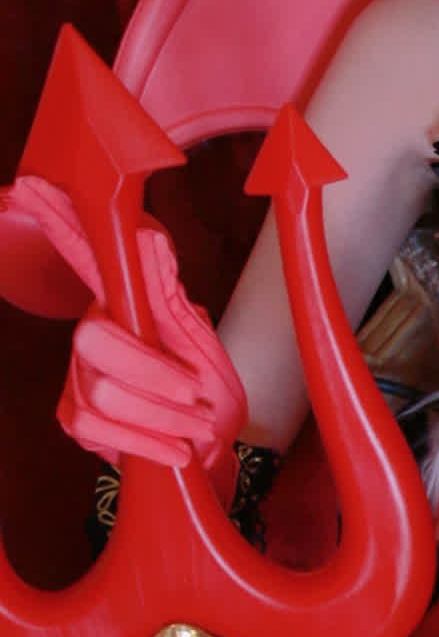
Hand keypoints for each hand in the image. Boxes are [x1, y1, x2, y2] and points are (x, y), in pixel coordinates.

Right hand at [0, 175, 245, 473]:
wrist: (209, 449)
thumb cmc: (206, 388)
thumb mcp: (199, 339)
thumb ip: (168, 293)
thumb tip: (148, 238)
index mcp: (122, 303)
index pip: (84, 257)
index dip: (58, 223)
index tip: (31, 187)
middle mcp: (91, 333)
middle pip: (96, 344)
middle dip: (154, 377)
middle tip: (195, 394)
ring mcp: (77, 376)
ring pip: (103, 394)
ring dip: (161, 416)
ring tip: (196, 423)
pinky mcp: (74, 417)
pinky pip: (96, 431)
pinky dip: (144, 442)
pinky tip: (171, 447)